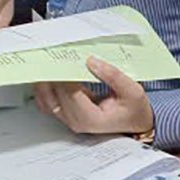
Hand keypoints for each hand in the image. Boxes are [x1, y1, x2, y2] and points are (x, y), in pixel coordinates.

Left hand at [33, 58, 153, 136]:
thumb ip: (113, 76)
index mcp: (90, 118)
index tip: (64, 57)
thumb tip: (91, 61)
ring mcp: (68, 120)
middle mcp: (75, 121)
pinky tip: (50, 75)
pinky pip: (46, 101)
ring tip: (48, 62)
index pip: (70, 92)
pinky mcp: (65, 115)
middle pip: (53, 94)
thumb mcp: (133, 91)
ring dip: (44, 80)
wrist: (135, 124)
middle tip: (52, 55)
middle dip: (52, 74)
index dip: (65, 74)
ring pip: (45, 98)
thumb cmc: (134, 110)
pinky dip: (44, 88)